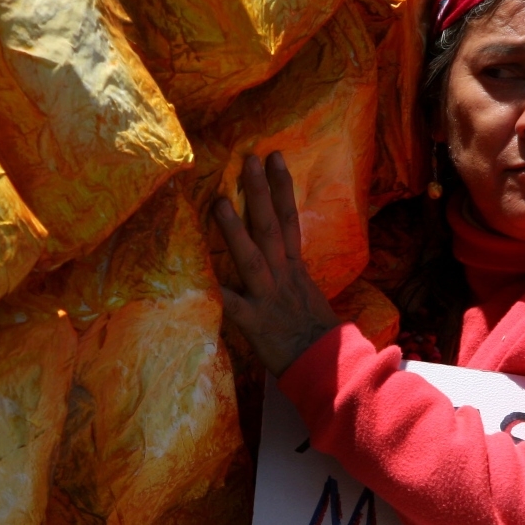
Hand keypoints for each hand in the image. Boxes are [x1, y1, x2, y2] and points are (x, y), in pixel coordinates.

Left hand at [214, 152, 340, 377]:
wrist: (326, 367)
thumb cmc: (317, 334)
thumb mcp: (308, 294)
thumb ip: (292, 272)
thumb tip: (281, 254)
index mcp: (295, 267)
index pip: (290, 219)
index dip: (282, 187)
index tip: (275, 157)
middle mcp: (282, 275)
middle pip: (272, 227)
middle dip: (261, 192)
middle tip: (250, 158)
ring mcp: (268, 297)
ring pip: (252, 257)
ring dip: (236, 230)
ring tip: (219, 201)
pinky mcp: (255, 322)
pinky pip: (232, 306)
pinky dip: (218, 293)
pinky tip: (198, 280)